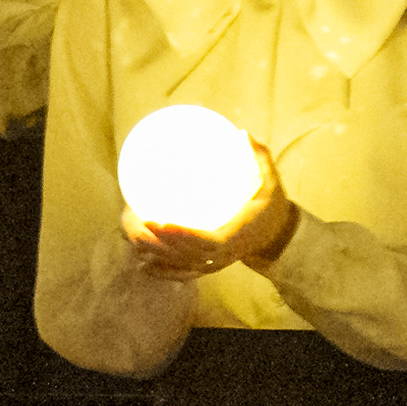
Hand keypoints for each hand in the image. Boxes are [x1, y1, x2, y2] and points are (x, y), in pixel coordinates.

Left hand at [121, 136, 297, 280]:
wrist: (276, 238)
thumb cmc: (271, 207)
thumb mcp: (271, 182)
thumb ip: (259, 158)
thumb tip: (243, 133)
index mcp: (235, 236)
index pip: (206, 240)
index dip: (182, 234)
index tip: (160, 222)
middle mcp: (222, 255)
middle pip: (185, 254)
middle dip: (159, 242)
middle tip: (137, 222)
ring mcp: (214, 264)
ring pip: (180, 265)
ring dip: (155, 253)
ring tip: (130, 235)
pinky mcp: (207, 267)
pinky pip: (182, 272)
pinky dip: (162, 270)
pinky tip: (141, 264)